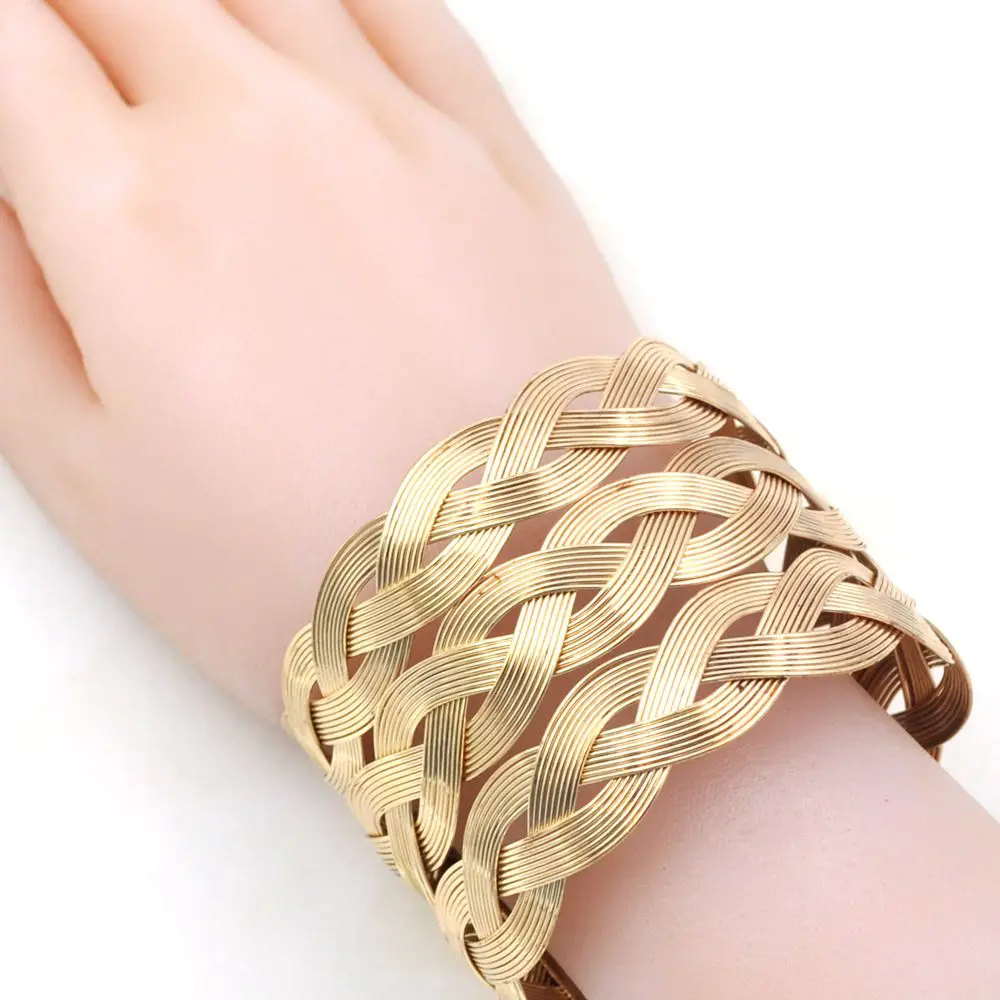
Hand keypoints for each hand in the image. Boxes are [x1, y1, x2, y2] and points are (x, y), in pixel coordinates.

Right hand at [0, 0, 633, 717]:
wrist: (519, 586)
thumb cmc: (295, 567)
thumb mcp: (86, 473)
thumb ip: (12, 305)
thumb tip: (11, 192)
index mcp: (129, 210)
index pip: (15, 45)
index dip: (8, 62)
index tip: (26, 102)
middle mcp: (258, 129)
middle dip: (88, 28)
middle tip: (93, 87)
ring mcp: (392, 128)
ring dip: (199, 12)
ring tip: (188, 60)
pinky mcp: (499, 154)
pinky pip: (405, 6)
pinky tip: (310, 20)